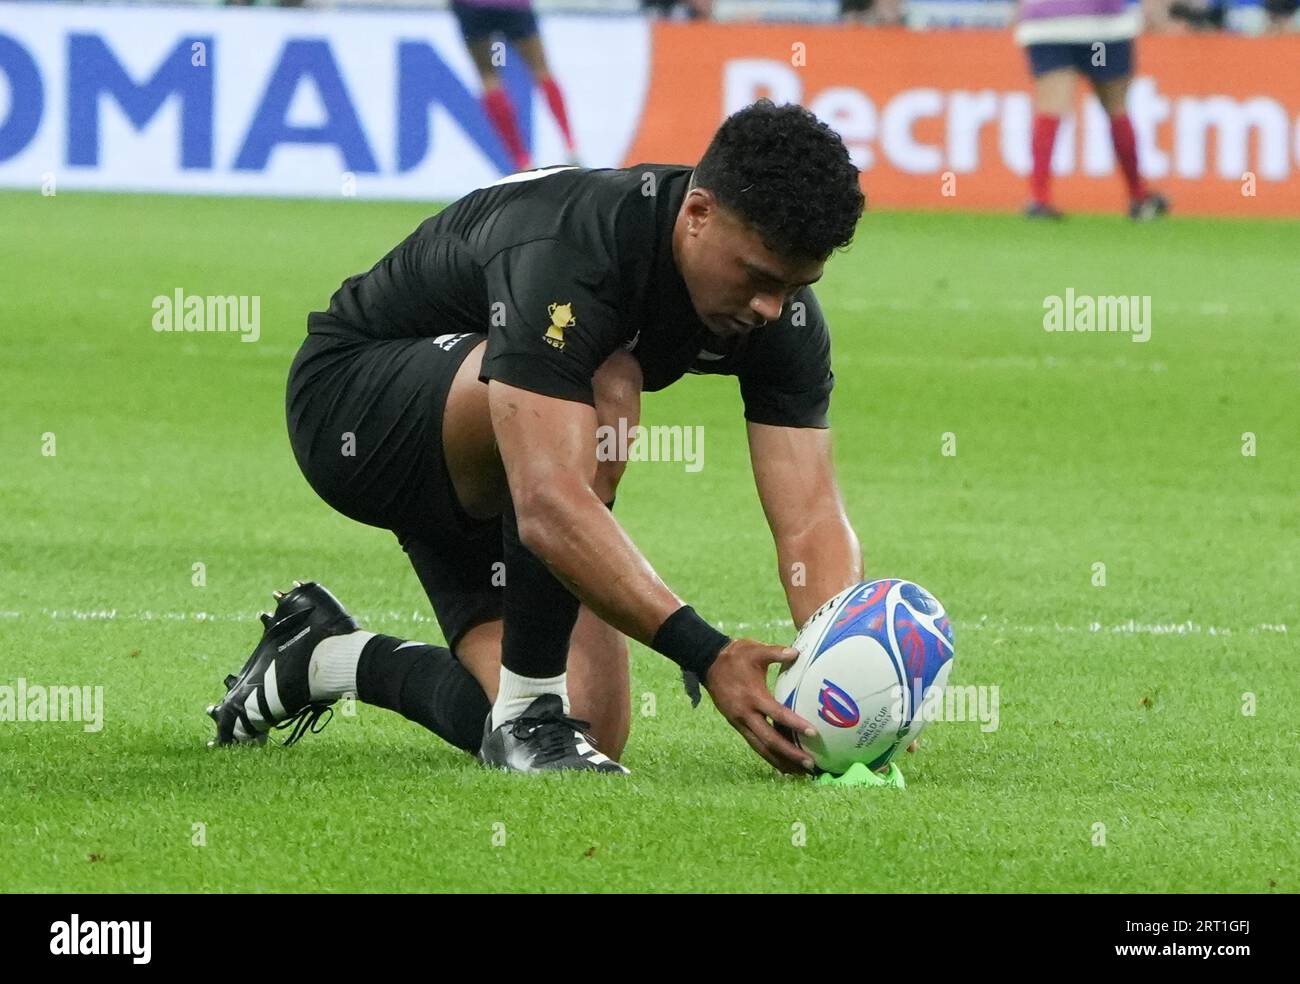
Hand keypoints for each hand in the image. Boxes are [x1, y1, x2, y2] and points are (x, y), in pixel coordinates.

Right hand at [703, 639, 817, 774]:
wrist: (708, 662)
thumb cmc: (735, 656)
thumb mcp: (755, 650)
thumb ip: (776, 652)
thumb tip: (797, 653)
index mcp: (752, 697)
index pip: (777, 714)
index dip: (795, 724)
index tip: (813, 733)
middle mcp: (745, 714)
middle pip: (769, 741)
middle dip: (790, 754)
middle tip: (810, 764)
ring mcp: (739, 722)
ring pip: (761, 748)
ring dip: (780, 761)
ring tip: (800, 772)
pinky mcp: (737, 725)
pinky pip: (755, 744)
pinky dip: (769, 756)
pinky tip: (782, 764)